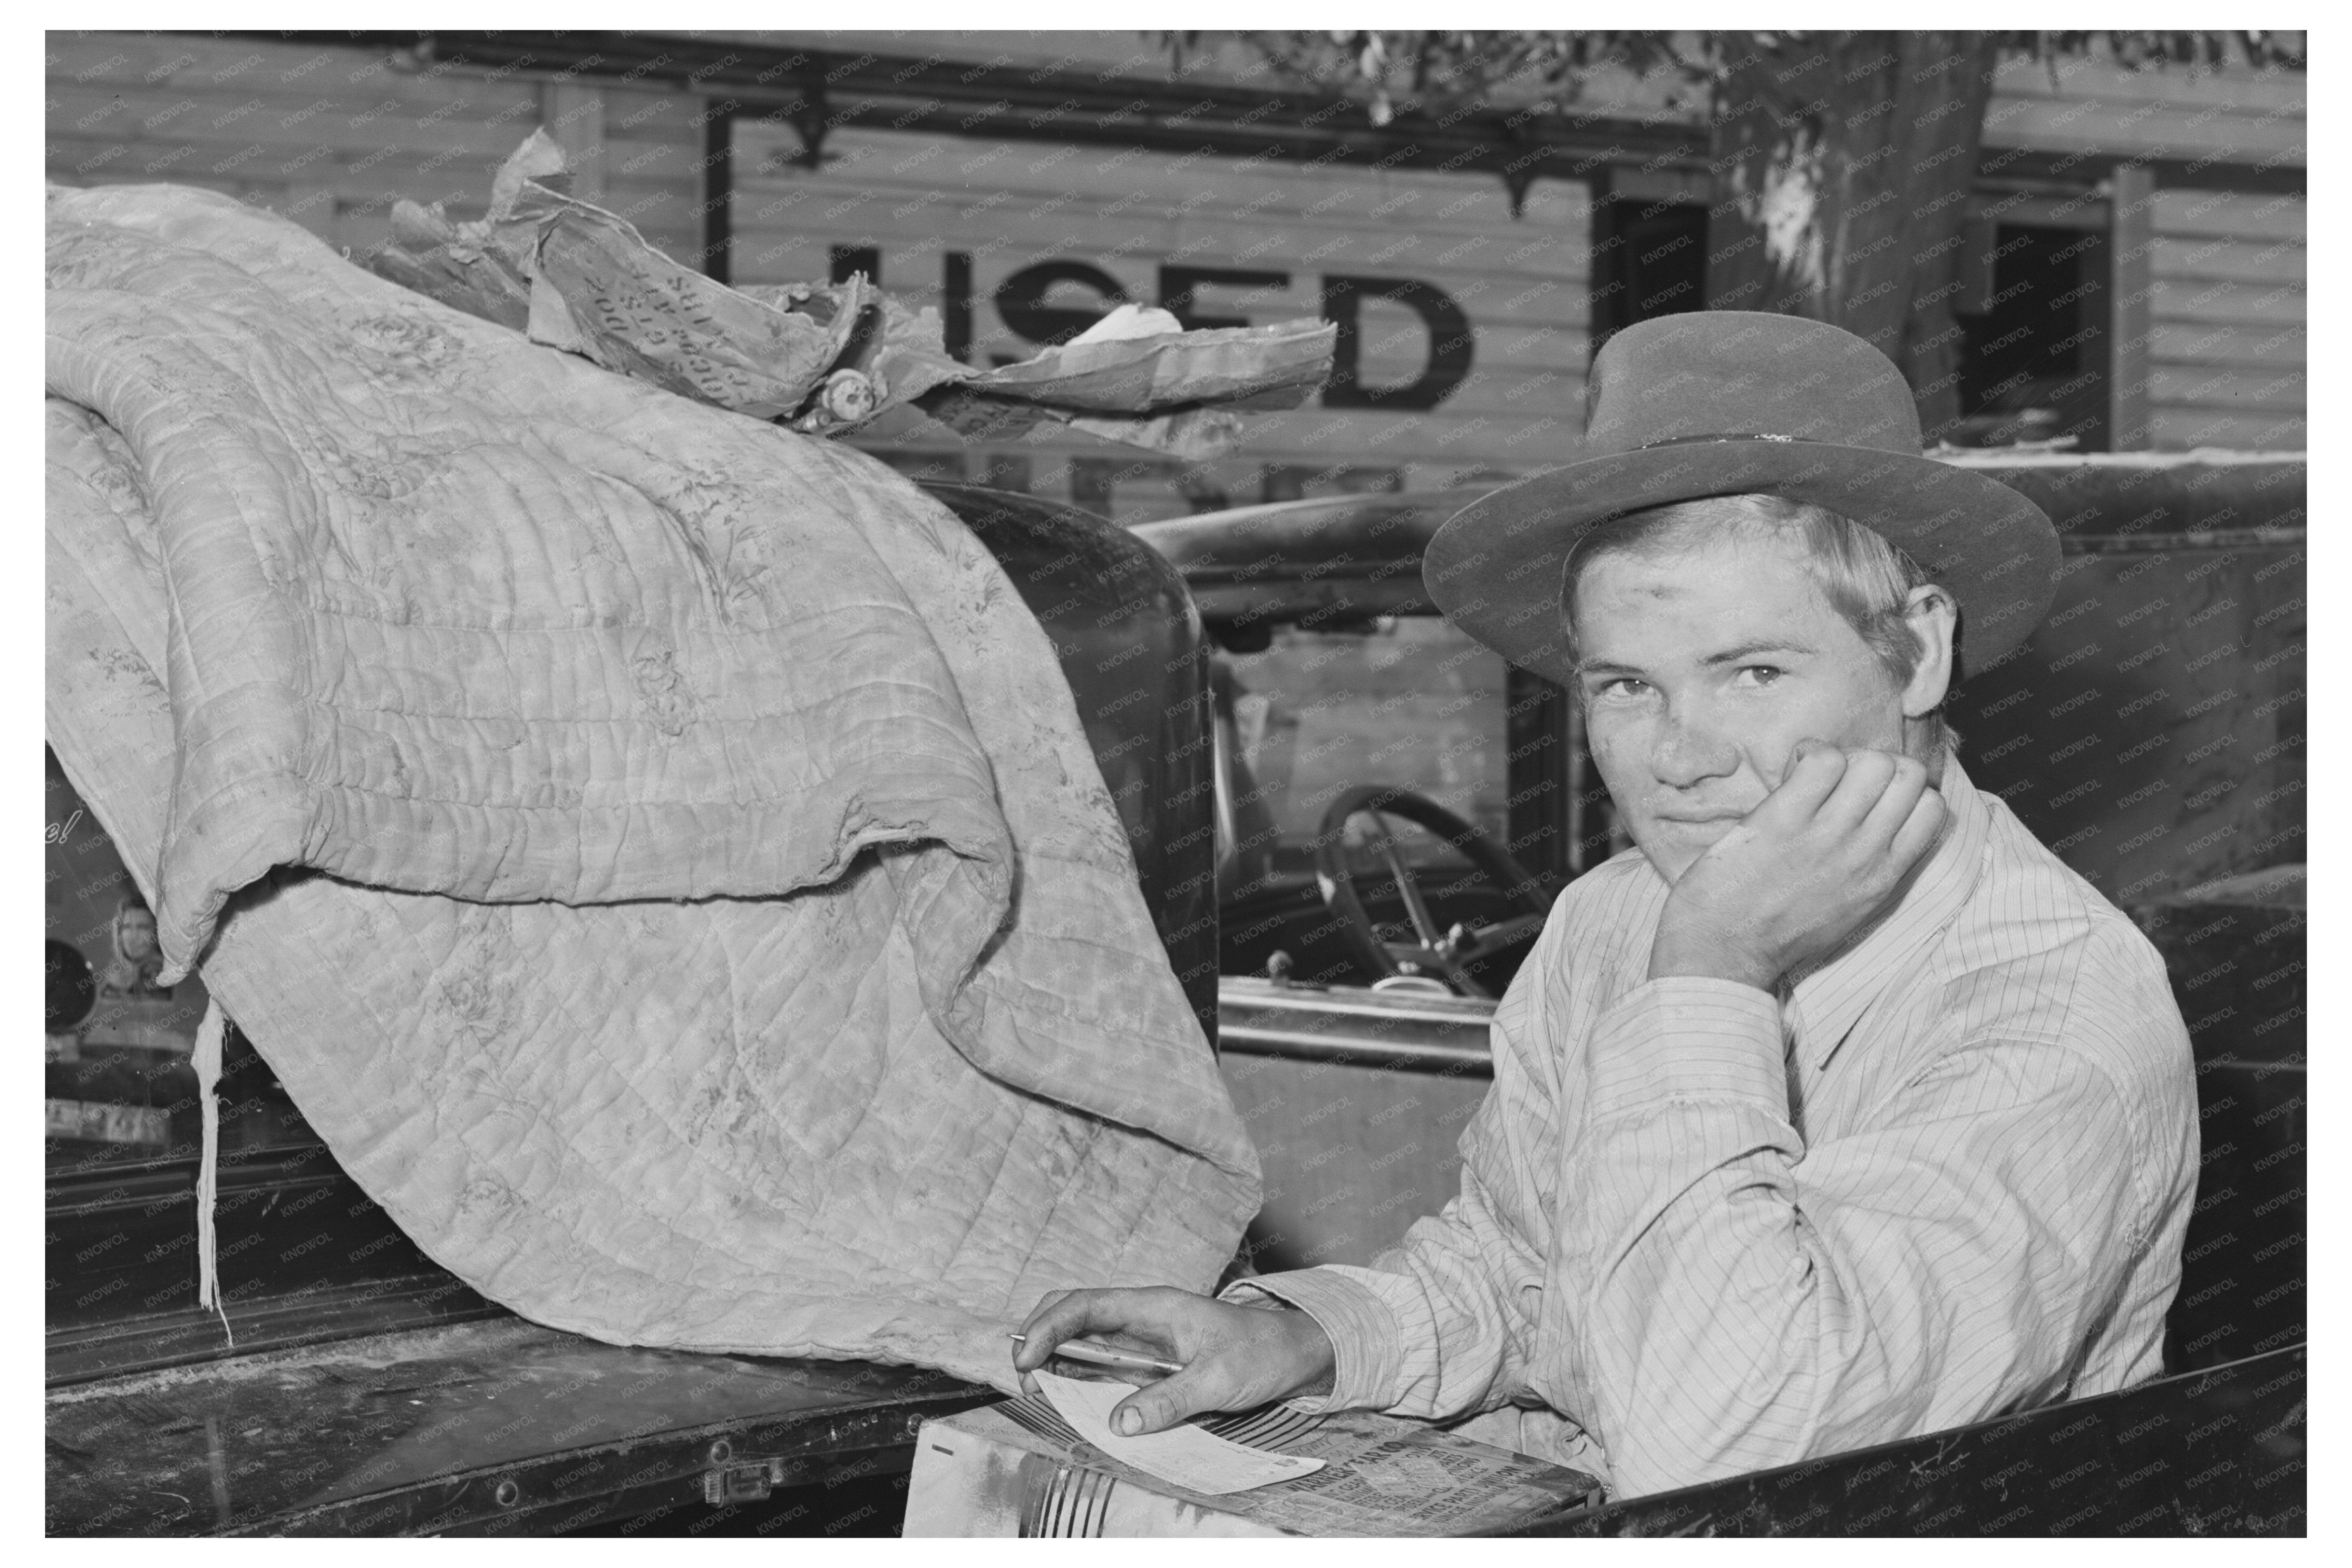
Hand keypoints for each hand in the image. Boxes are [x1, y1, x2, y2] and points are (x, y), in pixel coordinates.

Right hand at [1012, 1286, 1336, 1435]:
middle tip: (1021, 1374)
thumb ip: (1171, 1399)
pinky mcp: (1147, 1361)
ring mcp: (1142, 1339)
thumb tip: (1121, 1423)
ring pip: (1082, 1337)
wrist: (1291, 1352)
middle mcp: (1141, 1317)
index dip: (1049, 1327)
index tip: (1026, 1358)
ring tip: (1035, 1388)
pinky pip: (1101, 1363)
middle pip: (1073, 1312)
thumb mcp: (1219, 1378)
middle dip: (1039, 1334)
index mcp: (1154, 1306)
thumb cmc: (1260, 1354)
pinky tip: (1065, 1395)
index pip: (1086, 1306)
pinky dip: (1076, 1376)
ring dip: (1053, 1357)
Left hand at [1648, 740, 1946, 992]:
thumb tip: (1876, 821)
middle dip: (1879, 765)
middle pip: (1910, 775)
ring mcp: (1828, 834)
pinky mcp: (1785, 818)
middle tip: (1842, 782)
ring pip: (1874, 761)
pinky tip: (1791, 774)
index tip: (1872, 796)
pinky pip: (1823, 759)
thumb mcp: (1846, 908)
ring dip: (1846, 758)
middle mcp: (1866, 853)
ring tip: (1815, 779)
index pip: (1933, 810)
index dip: (1904, 790)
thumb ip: (1869, 869)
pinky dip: (1809, 754)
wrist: (1723, 950)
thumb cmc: (1776, 932)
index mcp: (1884, 877)